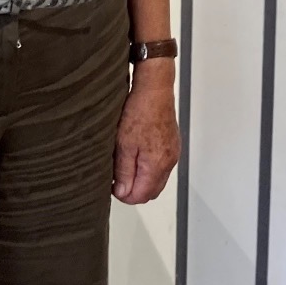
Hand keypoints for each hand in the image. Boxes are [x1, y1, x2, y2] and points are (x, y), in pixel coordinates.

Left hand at [114, 64, 180, 203]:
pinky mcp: (172, 144)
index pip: (142, 196)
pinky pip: (161, 166)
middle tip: (117, 178)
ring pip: (157, 179)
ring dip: (141, 179)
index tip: (112, 185)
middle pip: (152, 191)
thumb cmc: (140, 111)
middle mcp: (169, 161)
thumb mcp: (124, 144)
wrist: (154, 89)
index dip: (124, 195)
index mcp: (158, 165)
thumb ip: (124, 172)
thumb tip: (123, 192)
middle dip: (134, 190)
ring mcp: (173, 153)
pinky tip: (137, 154)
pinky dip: (149, 167)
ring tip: (125, 164)